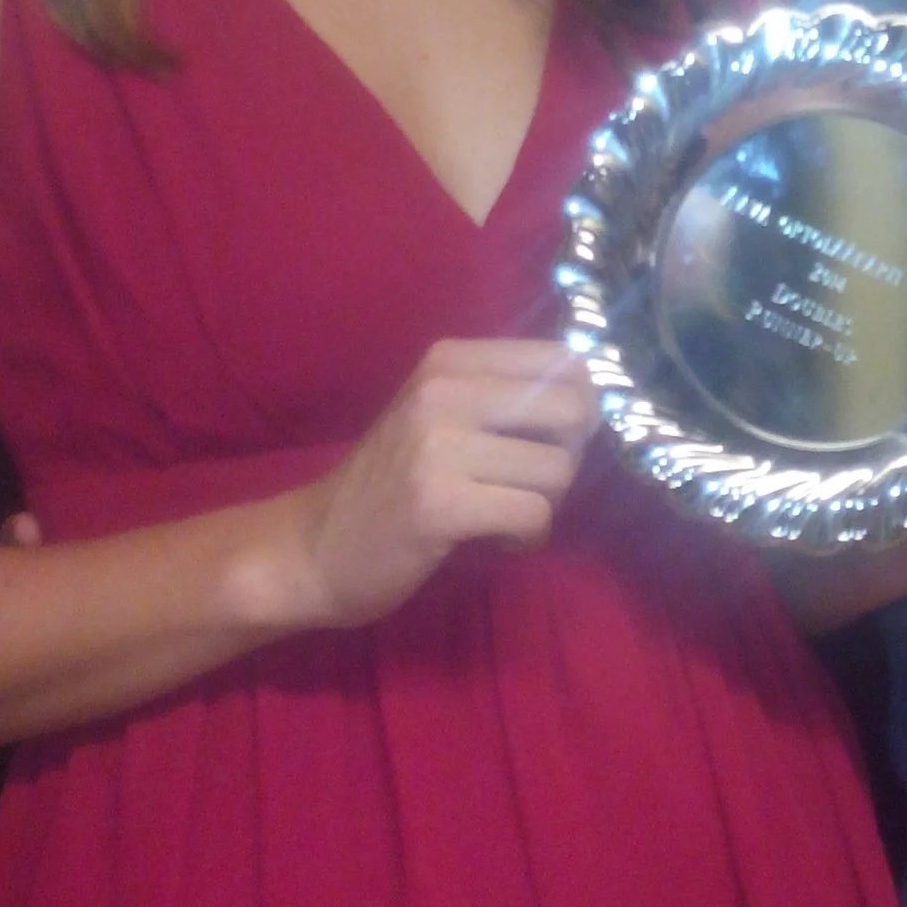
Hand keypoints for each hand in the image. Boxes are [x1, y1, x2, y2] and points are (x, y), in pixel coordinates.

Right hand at [279, 338, 598, 629]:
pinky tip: (496, 540)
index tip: (553, 441)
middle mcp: (443, 390)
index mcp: (448, 359)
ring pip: (558, 469)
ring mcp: (437, 445)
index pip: (562, 359)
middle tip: (532, 484)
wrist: (311, 547)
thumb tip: (595, 399)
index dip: (581, 405)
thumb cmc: (388, 483)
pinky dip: (528, 537)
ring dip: (545, 504)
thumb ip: (503, 396)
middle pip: (572, 410)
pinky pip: (533, 514)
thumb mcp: (438, 415)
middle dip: (569, 457)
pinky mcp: (438, 503)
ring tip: (504, 515)